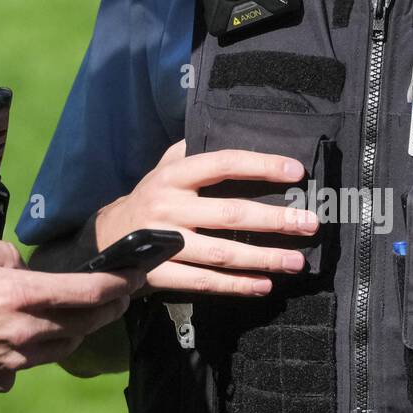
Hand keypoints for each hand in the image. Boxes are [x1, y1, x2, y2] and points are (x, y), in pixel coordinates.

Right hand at [0, 232, 142, 392]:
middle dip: (110, 308)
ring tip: (82, 315)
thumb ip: (6, 251)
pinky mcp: (1, 381)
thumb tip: (26, 265)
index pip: (89, 291)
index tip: (136, 277)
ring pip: (66, 346)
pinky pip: (33, 365)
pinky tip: (32, 338)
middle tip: (120, 296)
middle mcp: (26, 331)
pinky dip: (40, 350)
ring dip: (79, 330)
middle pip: (87, 323)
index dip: (120, 283)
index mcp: (22, 294)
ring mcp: (15, 361)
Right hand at [92, 139, 318, 296]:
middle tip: (310, 224)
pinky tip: (265, 285)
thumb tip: (230, 127)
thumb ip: (193, 151)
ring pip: (222, 253)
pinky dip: (237, 285)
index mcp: (173, 176)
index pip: (222, 164)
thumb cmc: (148, 199)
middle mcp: (169, 207)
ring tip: (297, 262)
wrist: (102, 239)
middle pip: (230, 213)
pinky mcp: (160, 274)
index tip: (296, 171)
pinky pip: (205, 282)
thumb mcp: (163, 168)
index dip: (260, 165)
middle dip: (274, 219)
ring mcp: (164, 243)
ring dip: (264, 258)